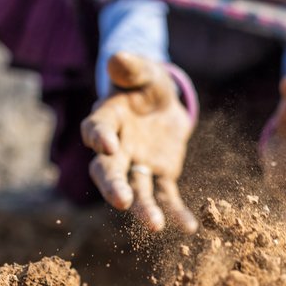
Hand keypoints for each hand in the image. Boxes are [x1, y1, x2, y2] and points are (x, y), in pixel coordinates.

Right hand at [80, 52, 198, 232]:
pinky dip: (176, 212)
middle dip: (114, 186)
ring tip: (155, 227)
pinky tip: (189, 228)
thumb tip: (117, 58)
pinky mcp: (161, 175)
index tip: (103, 145)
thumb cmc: (146, 84)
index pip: (97, 129)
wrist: (162, 102)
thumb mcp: (144, 72)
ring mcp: (138, 165)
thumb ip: (132, 68)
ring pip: (137, 189)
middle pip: (109, 171)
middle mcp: (118, 148)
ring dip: (144, 208)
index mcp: (108, 119)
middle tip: (121, 201)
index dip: (98, 136)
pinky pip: (167, 196)